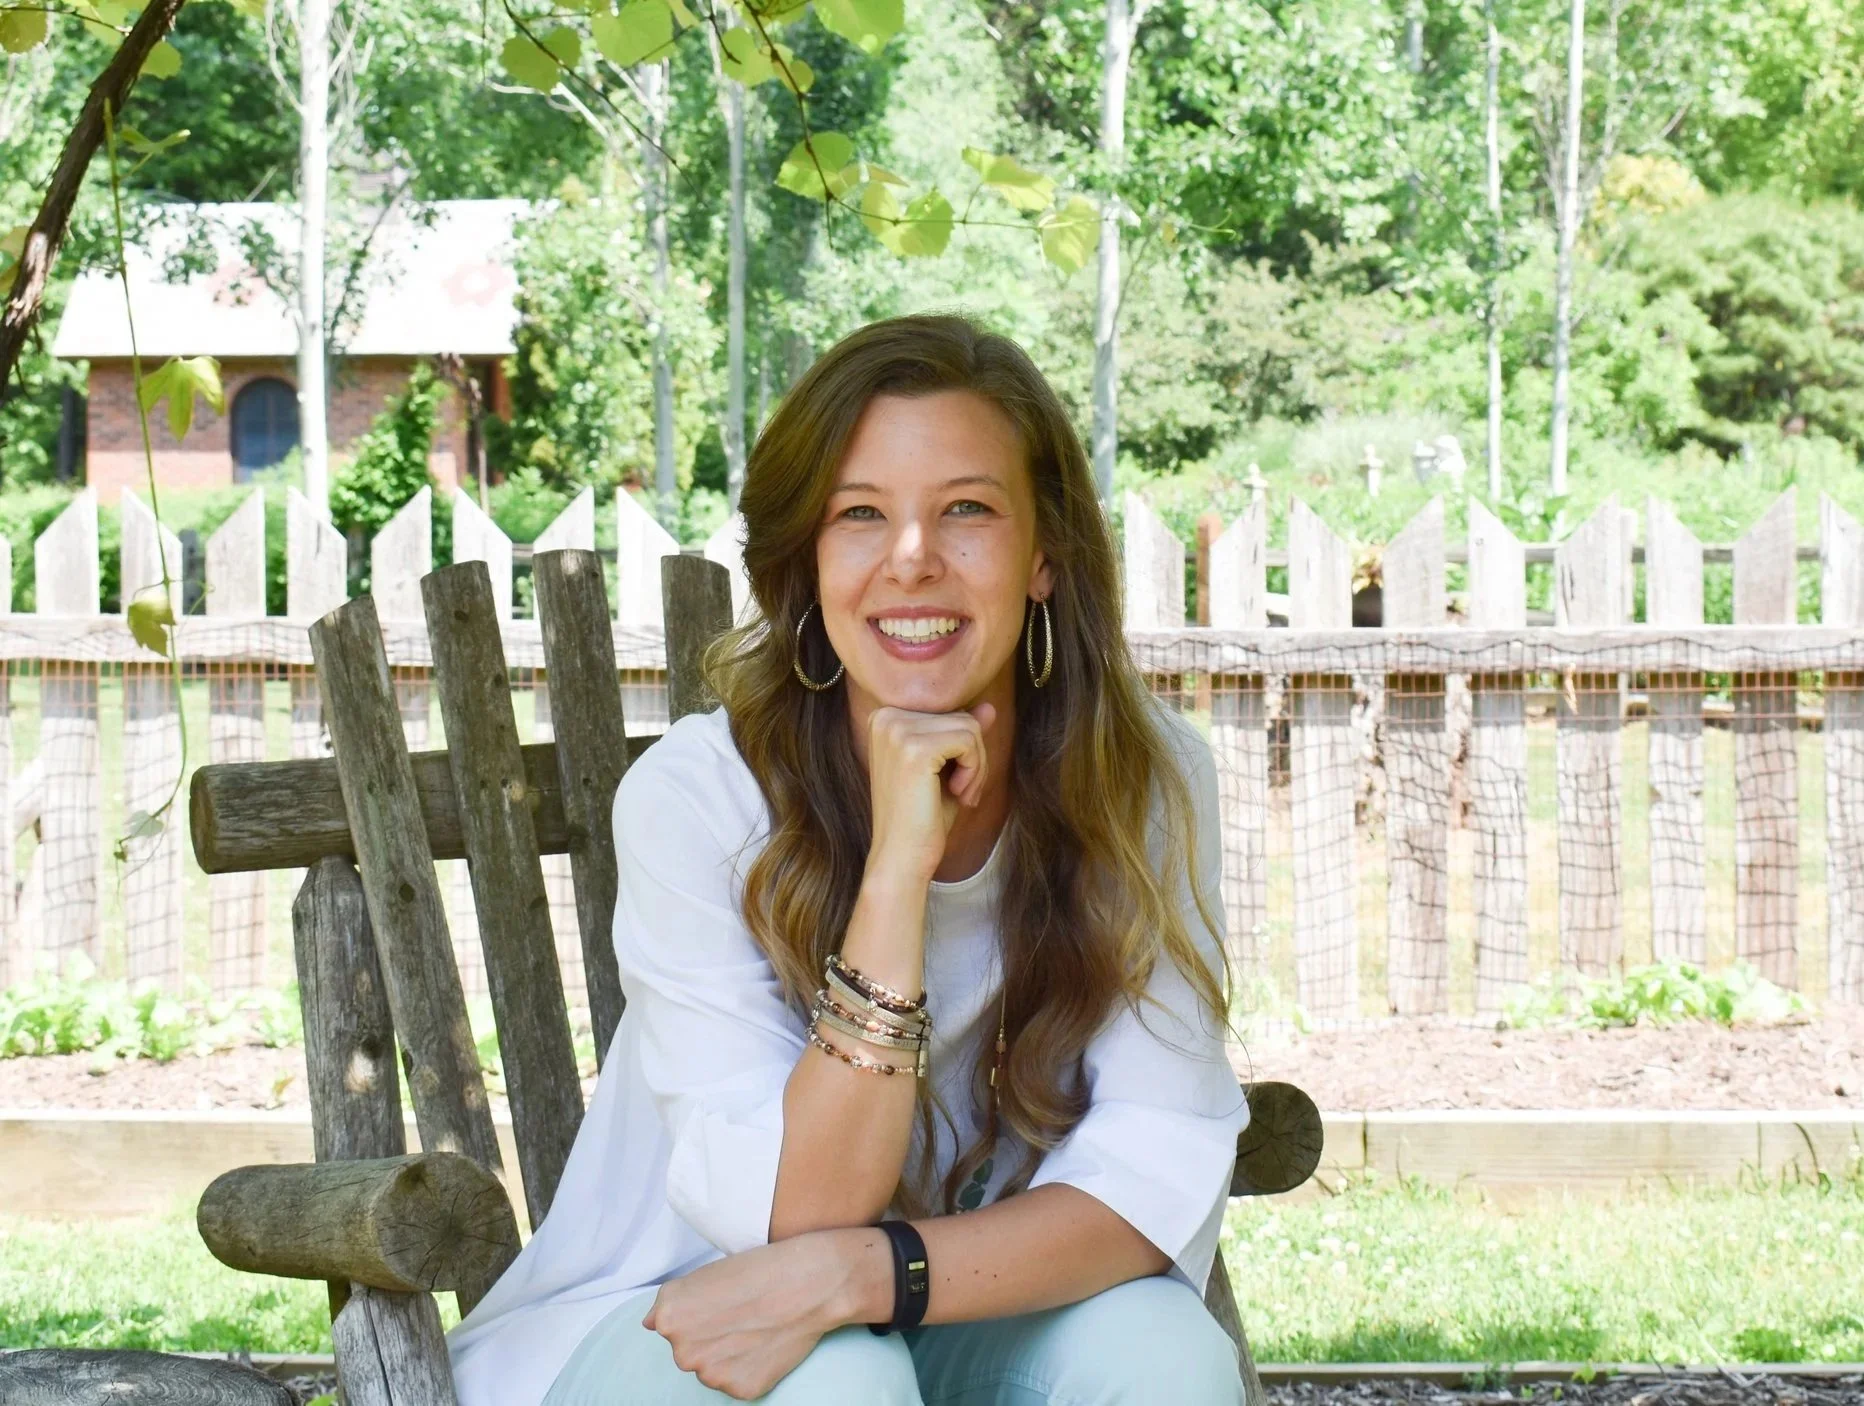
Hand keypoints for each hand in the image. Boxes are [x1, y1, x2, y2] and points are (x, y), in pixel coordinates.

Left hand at [641, 1230, 885, 1399]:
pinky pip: (736, 1382)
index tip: (722, 1301)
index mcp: (668, 1317)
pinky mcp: (739, 1390)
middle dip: (710, 1337)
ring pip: (712, 1369)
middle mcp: (682, 1350)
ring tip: (757, 1327)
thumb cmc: (759, 1270)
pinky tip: (766, 1344)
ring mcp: (710, 1374)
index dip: (700, 1311)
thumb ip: (669, 1303)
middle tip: (742, 1314)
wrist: (809, 1283)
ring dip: (728, 1355)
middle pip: (688, 1350)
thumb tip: (646, 1325)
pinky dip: (749, 1368)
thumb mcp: (705, 1274)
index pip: (669, 1324)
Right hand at [864, 701, 996, 886]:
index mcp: (886, 718)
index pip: (950, 712)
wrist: (902, 857)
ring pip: (969, 727)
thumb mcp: (948, 768)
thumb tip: (989, 706)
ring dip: (976, 766)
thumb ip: (963, 734)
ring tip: (959, 794)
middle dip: (973, 757)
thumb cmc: (923, 818)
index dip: (963, 749)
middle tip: (959, 793)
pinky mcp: (914, 748)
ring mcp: (897, 730)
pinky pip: (969, 740)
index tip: (952, 782)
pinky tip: (957, 794)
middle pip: (961, 716)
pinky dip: (975, 770)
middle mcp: (886, 717)